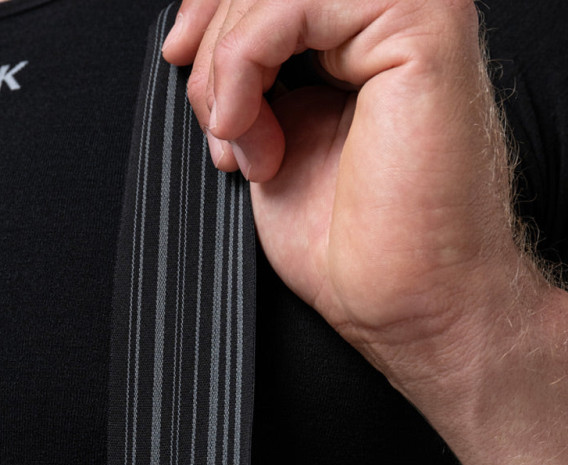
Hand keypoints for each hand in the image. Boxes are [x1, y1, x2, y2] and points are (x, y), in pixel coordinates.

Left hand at [162, 0, 537, 393]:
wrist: (401, 299)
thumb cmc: (347, 244)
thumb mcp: (268, 139)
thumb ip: (248, 80)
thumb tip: (198, 42)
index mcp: (360, 41)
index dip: (213, 10)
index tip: (178, 57)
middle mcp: (387, 18)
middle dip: (213, 51)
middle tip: (218, 132)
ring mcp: (411, 13)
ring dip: (227, 69)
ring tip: (239, 148)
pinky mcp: (422, 28)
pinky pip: (295, 3)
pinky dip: (244, 65)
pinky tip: (246, 131)